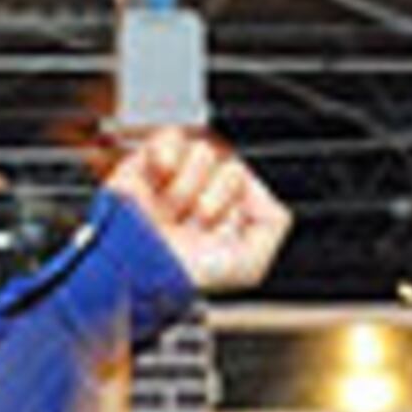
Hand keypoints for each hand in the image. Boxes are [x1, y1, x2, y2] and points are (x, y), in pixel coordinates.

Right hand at [105, 128, 289, 294]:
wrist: (137, 266)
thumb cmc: (183, 274)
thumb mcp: (250, 264)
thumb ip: (273, 223)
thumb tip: (259, 189)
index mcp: (222, 217)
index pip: (248, 186)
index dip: (236, 206)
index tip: (217, 231)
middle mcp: (198, 196)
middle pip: (229, 165)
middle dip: (214, 198)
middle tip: (193, 221)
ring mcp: (172, 179)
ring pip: (203, 151)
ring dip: (187, 185)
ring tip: (172, 210)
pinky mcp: (144, 164)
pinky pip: (171, 137)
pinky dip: (166, 156)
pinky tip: (160, 179)